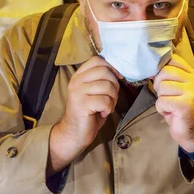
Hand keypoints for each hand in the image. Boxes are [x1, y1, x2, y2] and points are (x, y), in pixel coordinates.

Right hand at [48, 56, 119, 173]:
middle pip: (105, 72)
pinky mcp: (82, 104)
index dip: (112, 68)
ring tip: (106, 107)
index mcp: (79, 76)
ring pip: (107, 86)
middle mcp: (76, 81)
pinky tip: (102, 113)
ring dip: (112, 99)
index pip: (98, 60)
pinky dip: (109, 108)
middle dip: (114, 86)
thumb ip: (101, 80)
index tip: (117, 79)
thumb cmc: (88, 113)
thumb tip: (119, 73)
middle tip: (111, 98)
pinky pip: (105, 101)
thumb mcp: (93, 92)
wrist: (74, 133)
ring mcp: (78, 92)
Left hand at [153, 54, 193, 152]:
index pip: (171, 59)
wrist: (191, 131)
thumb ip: (166, 75)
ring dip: (161, 99)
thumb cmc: (179, 108)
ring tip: (170, 105)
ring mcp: (191, 92)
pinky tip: (170, 112)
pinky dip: (161, 109)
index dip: (160, 68)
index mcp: (191, 73)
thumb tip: (148, 65)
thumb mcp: (174, 88)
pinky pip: (162, 101)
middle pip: (164, 72)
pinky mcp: (185, 105)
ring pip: (162, 87)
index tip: (161, 80)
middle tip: (166, 96)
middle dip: (159, 85)